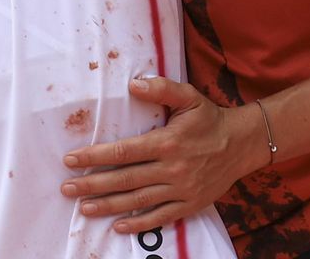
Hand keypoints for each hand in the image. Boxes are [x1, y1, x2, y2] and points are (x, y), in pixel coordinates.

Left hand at [59, 78, 269, 233]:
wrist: (242, 144)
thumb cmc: (210, 119)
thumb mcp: (188, 96)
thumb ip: (161, 88)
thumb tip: (133, 84)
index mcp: (167, 142)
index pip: (124, 151)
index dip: (95, 156)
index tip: (71, 159)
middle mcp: (172, 168)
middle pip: (125, 179)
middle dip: (93, 184)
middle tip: (67, 188)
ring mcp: (181, 189)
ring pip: (138, 200)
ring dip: (109, 205)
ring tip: (84, 208)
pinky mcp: (190, 204)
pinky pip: (161, 217)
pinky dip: (140, 223)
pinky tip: (119, 225)